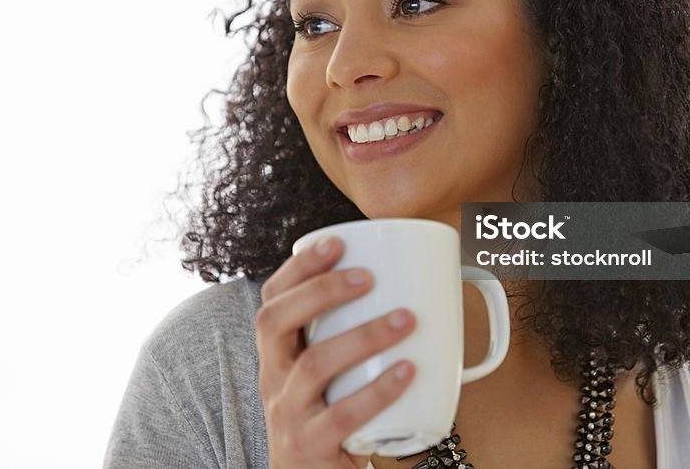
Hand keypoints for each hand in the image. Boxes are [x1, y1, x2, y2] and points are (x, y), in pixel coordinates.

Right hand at [256, 236, 416, 468]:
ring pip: (314, 364)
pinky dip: (379, 389)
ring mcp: (287, 413)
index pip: (271, 299)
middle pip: (275, 322)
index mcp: (277, 354)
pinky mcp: (309, 446)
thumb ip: (353, 333)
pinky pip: (343, 414)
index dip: (298, 268)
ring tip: (406, 319)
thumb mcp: (329, 372)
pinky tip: (408, 370)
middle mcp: (271, 378)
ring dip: (364, 336)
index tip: (335, 242)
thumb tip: (419, 287)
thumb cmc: (330, 416)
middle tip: (368, 278)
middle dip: (320, 291)